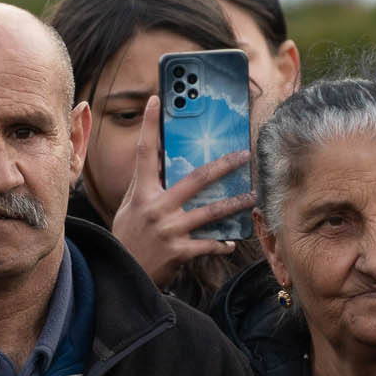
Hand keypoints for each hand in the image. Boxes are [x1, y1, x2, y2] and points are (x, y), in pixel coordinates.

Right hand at [107, 96, 254, 289]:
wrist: (123, 275)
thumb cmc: (127, 239)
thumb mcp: (130, 209)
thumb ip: (145, 186)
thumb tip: (159, 161)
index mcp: (141, 193)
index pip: (145, 153)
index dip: (148, 125)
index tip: (155, 100)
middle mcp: (156, 208)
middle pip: (195, 179)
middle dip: (223, 166)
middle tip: (243, 154)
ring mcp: (169, 230)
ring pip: (211, 212)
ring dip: (235, 204)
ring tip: (252, 196)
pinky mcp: (179, 251)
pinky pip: (208, 244)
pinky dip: (221, 244)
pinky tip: (230, 243)